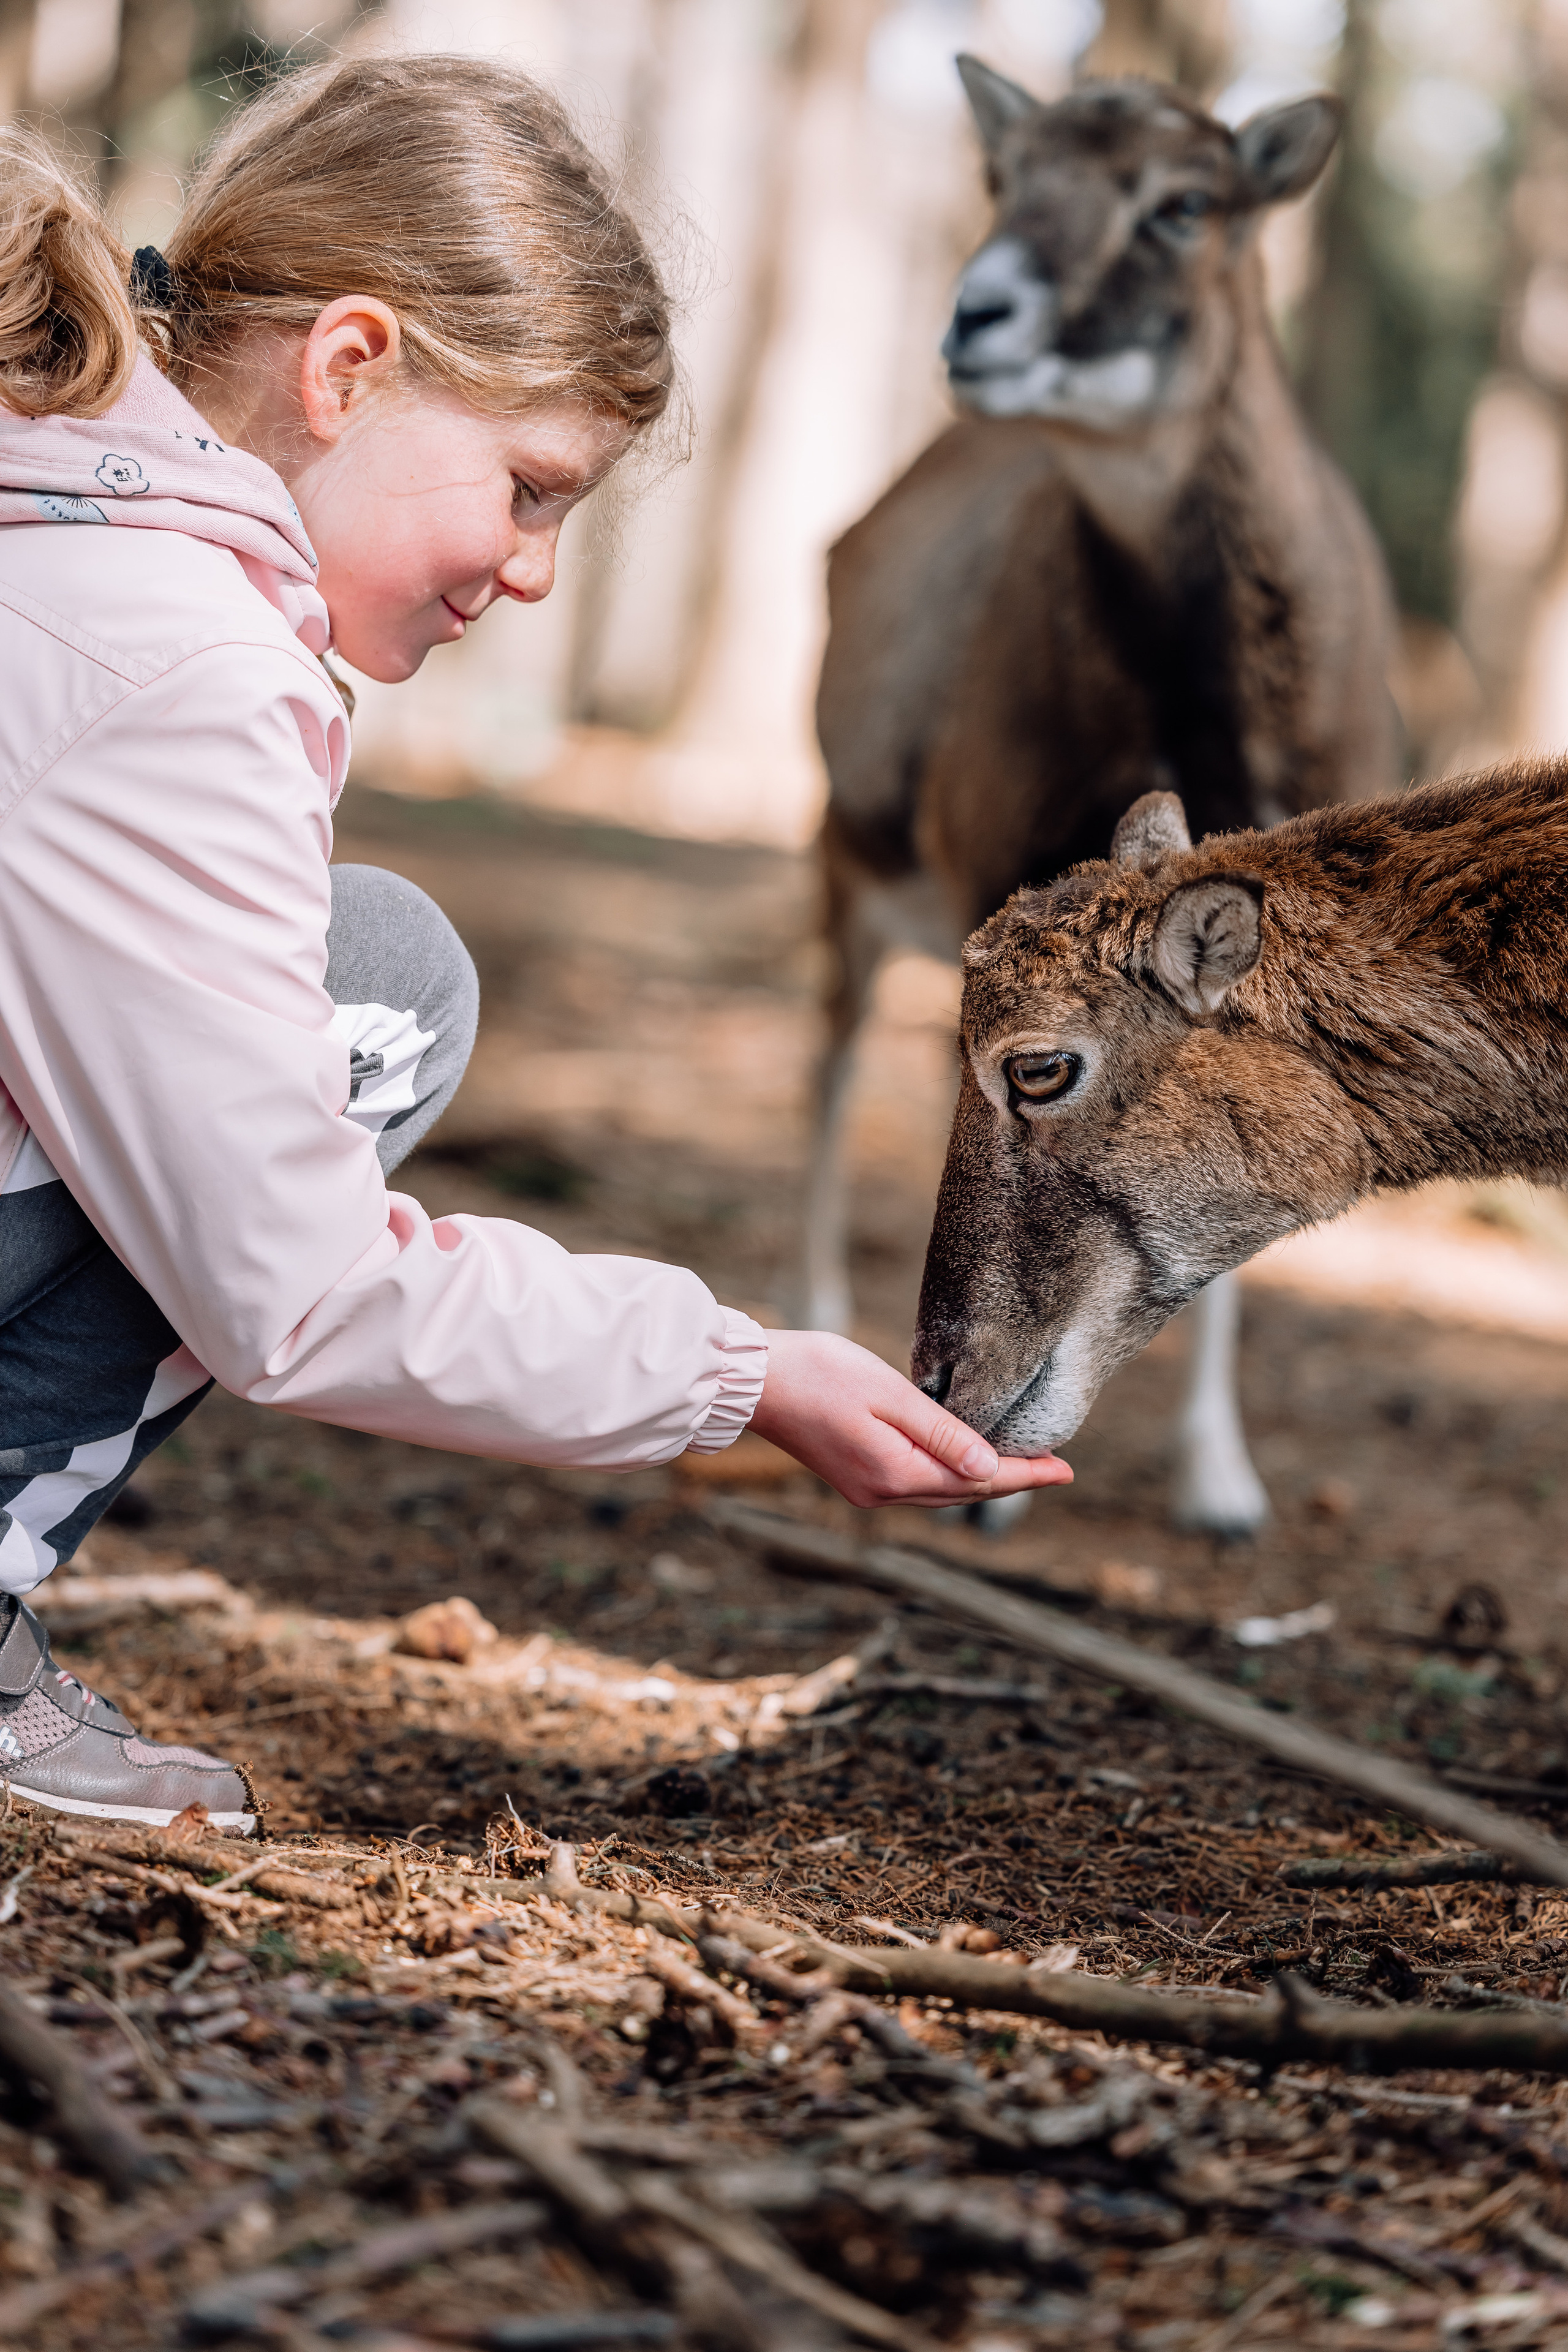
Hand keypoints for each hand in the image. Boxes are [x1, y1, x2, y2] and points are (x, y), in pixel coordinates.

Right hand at [747, 1328, 1071, 1509]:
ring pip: (938, 1493)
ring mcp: (865, 1489)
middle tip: (1055, 1468)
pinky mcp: (854, 1477)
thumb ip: (941, 1432)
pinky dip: (948, 1476)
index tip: (1066, 1469)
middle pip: (962, 1494)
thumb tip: (989, 1467)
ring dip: (979, 1480)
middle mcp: (882, 1492)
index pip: (977, 1480)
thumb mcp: (889, 1395)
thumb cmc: (819, 1374)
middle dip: (1009, 1480)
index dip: (1024, 1475)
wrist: (753, 1382)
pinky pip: (915, 1485)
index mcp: (896, 1473)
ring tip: (1019, 1465)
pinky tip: (962, 1461)